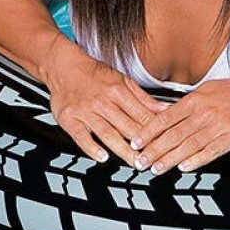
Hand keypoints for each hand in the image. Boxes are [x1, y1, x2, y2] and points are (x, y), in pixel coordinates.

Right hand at [48, 54, 167, 166]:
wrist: (63, 66)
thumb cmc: (94, 74)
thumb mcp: (123, 80)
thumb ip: (144, 98)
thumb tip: (165, 109)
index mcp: (118, 91)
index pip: (141, 115)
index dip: (155, 131)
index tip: (164, 143)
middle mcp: (102, 101)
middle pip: (127, 126)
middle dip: (142, 145)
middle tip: (154, 159)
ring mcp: (85, 111)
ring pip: (107, 133)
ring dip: (123, 150)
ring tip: (135, 163)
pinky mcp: (69, 119)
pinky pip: (81, 136)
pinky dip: (92, 148)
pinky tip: (102, 157)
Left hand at [128, 76, 229, 174]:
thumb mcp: (207, 91)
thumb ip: (185, 104)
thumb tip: (163, 113)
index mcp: (195, 100)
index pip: (165, 118)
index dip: (148, 132)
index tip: (135, 143)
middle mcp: (204, 112)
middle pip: (173, 134)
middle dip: (154, 150)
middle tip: (139, 162)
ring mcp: (218, 125)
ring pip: (189, 145)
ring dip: (170, 159)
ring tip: (156, 169)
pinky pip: (212, 151)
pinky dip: (197, 160)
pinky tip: (185, 167)